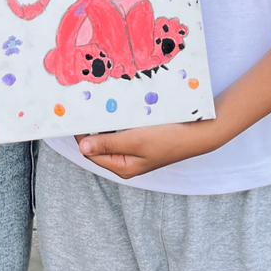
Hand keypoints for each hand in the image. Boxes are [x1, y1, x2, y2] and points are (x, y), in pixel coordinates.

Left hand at [76, 118, 226, 179]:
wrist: (199, 134)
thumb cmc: (169, 140)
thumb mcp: (136, 141)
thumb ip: (108, 143)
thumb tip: (82, 147)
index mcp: (122, 167)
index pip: (92, 151)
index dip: (81, 134)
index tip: (72, 116)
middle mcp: (126, 160)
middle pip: (100, 143)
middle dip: (91, 126)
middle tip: (82, 104)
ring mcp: (134, 149)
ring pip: (110, 134)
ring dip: (104, 120)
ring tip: (95, 102)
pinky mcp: (141, 138)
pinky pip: (122, 129)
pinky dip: (116, 118)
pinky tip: (114, 105)